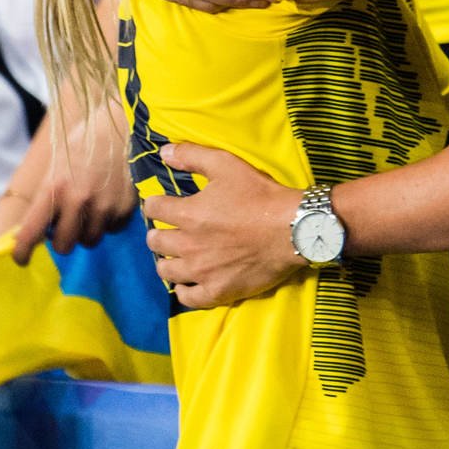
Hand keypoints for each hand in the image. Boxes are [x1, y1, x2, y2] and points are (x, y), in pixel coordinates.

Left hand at [12, 109, 137, 265]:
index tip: (22, 259)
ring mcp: (104, 205)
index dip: (22, 251)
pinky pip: (112, 229)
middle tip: (64, 228)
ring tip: (89, 213)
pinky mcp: (125, 207)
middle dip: (61, 240)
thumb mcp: (55, 167)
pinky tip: (108, 204)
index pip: (31, 232)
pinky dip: (107, 223)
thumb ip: (45, 198)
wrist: (121, 125)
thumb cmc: (83, 143)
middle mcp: (78, 200)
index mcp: (53, 188)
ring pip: (90, 240)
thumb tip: (32, 230)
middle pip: (64, 245)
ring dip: (86, 232)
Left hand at [141, 143, 301, 308]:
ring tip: (177, 256)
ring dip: (167, 261)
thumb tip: (163, 151)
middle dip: (159, 233)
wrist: (294, 228)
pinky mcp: (217, 291)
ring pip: (166, 271)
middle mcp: (187, 245)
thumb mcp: (227, 165)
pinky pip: (187, 297)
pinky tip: (187, 283)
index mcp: (187, 214)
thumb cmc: (261, 195)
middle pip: (155, 242)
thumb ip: (192, 155)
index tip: (165, 204)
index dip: (158, 203)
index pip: (154, 209)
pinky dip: (183, 290)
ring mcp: (201, 271)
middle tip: (171, 231)